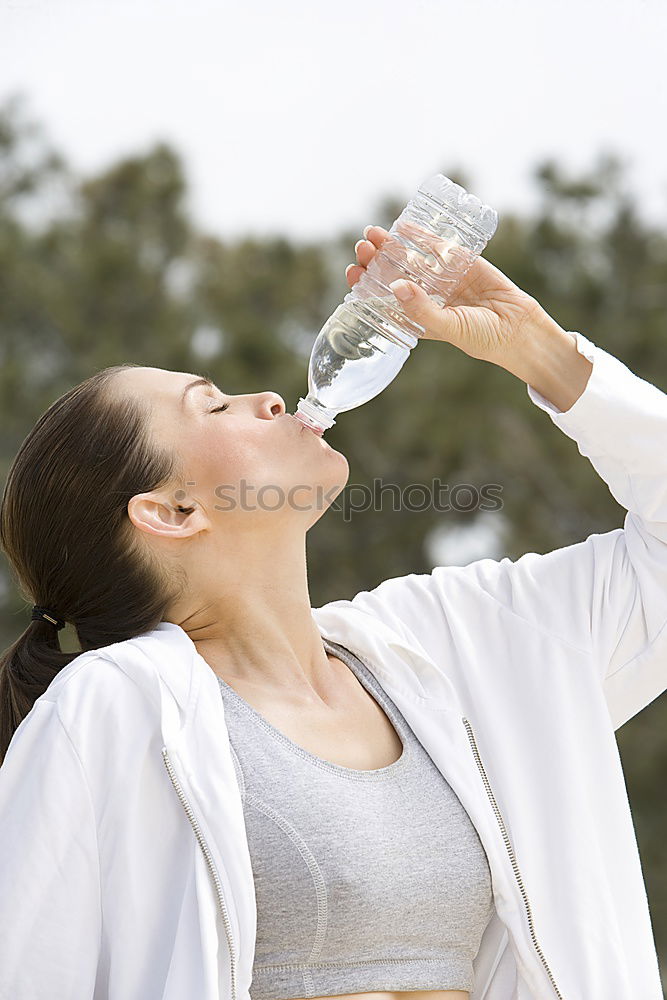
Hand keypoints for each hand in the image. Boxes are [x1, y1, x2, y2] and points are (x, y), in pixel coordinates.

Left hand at [346, 224, 550, 368]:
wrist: (519, 328)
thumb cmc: (482, 337)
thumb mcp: (449, 326)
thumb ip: (422, 310)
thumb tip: (396, 285)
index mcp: (416, 316)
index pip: (383, 299)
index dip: (365, 285)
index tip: (353, 273)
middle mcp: (426, 296)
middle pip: (392, 274)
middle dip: (374, 261)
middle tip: (362, 248)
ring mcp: (442, 278)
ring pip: (410, 258)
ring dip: (391, 246)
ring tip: (373, 234)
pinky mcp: (461, 262)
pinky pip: (437, 246)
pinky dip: (420, 235)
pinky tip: (404, 226)